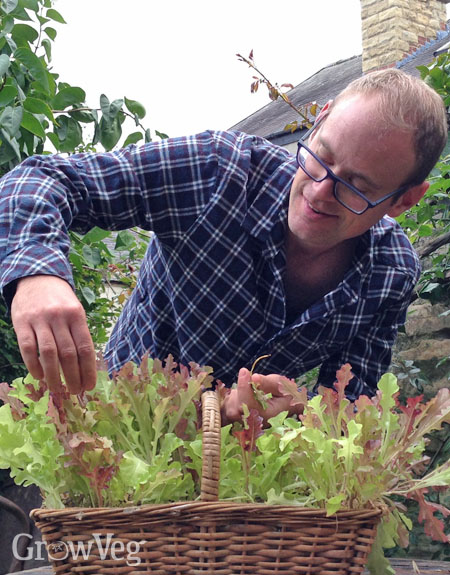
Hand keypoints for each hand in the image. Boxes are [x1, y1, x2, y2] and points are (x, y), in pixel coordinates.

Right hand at [11, 275, 96, 393]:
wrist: (37, 277)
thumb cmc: (60, 300)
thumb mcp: (75, 310)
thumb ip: (79, 333)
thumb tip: (86, 365)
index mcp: (77, 315)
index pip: (85, 347)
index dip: (88, 369)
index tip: (90, 386)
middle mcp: (59, 317)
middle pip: (68, 353)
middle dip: (73, 376)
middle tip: (75, 392)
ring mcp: (40, 320)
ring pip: (48, 353)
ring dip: (54, 375)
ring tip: (57, 389)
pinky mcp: (22, 322)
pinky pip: (28, 348)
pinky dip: (34, 365)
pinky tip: (39, 376)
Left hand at [221, 367, 303, 424]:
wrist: (286, 404)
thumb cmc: (285, 393)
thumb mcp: (280, 384)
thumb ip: (267, 382)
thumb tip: (254, 377)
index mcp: (268, 415)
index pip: (250, 404)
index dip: (245, 387)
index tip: (244, 371)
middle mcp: (256, 422)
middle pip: (237, 409)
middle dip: (239, 391)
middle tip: (246, 375)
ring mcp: (247, 423)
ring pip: (231, 410)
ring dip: (235, 394)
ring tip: (247, 386)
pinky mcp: (240, 420)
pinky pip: (229, 410)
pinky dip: (233, 399)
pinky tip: (242, 393)